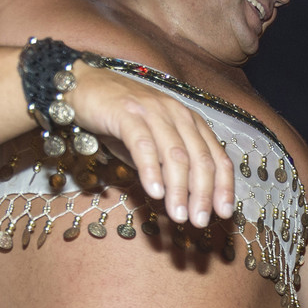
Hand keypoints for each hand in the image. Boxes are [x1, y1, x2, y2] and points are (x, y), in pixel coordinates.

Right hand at [67, 66, 236, 228]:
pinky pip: (144, 145)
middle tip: (200, 221)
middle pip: (199, 159)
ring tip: (179, 216)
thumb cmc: (121, 121)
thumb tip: (187, 203)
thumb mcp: (153, 146)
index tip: (224, 213)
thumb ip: (170, 169)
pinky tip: (154, 193)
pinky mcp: (127, 113)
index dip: (223, 186)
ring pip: (175, 154)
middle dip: (203, 194)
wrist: (84, 87)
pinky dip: (152, 170)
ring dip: (179, 189)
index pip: (217, 157)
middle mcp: (178, 114)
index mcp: (191, 122)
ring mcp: (154, 111)